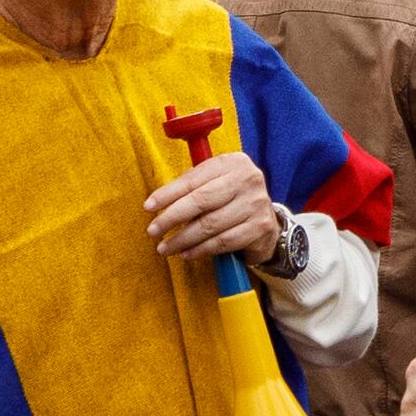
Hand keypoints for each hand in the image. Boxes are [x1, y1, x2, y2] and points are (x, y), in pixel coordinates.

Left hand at [144, 146, 284, 267]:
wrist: (266, 221)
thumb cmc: (231, 200)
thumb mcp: (216, 183)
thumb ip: (192, 187)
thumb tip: (157, 203)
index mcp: (233, 162)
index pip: (194, 178)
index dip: (168, 193)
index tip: (148, 207)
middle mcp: (248, 179)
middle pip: (201, 200)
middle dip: (172, 217)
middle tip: (153, 230)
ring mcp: (257, 203)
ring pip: (210, 224)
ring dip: (183, 239)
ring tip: (166, 247)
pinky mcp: (260, 227)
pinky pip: (223, 242)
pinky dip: (201, 249)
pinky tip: (186, 253)